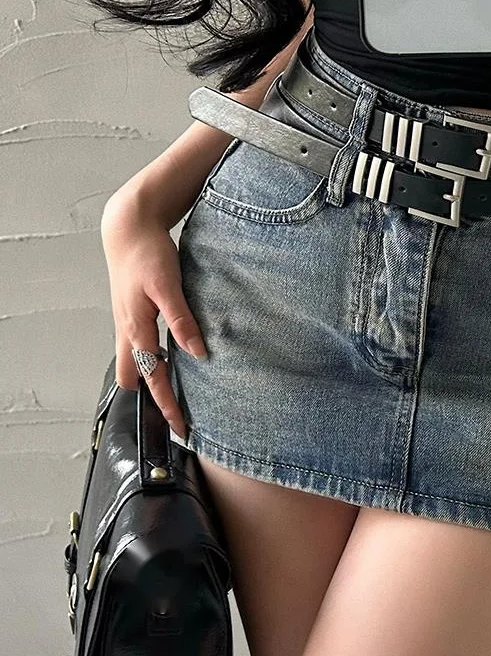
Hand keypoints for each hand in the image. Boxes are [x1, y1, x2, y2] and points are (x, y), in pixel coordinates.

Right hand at [100, 192, 207, 440]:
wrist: (127, 228)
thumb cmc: (147, 253)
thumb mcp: (168, 286)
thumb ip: (181, 321)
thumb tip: (197, 353)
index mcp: (135, 328)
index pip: (152, 377)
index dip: (166, 405)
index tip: (180, 427)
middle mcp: (127, 330)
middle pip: (134, 377)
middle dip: (152, 397)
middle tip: (177, 414)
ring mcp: (127, 323)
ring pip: (135, 362)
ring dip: (153, 377)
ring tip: (179, 391)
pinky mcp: (133, 314)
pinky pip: (139, 346)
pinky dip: (153, 358)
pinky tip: (174, 357)